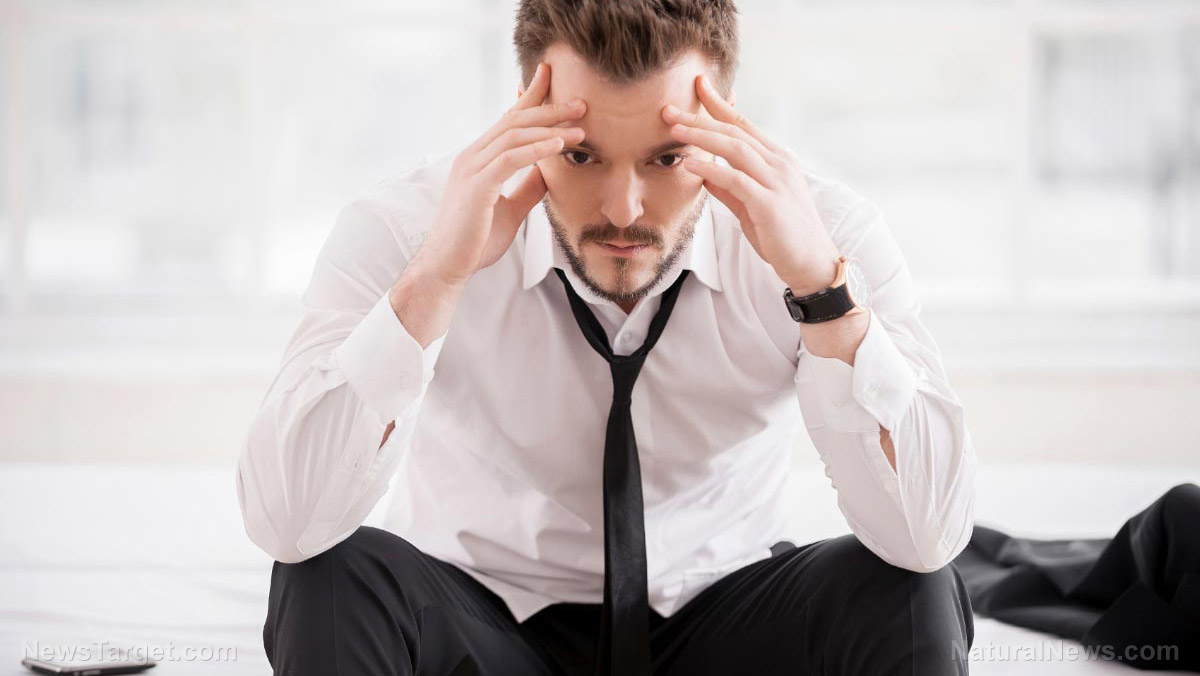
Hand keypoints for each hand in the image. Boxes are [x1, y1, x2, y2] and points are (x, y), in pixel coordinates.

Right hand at [414, 61, 586, 286]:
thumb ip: (527, 187)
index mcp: (478, 159)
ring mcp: (471, 168)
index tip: (553, 79)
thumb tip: (549, 171)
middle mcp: (472, 156)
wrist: (447, 268)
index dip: (530, 98)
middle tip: (581, 102)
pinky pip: (510, 158)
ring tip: (580, 126)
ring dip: (550, 127)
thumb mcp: (510, 209)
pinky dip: (537, 149)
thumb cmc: (474, 242)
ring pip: (514, 134)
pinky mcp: (476, 185)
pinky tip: (559, 145)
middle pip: (514, 120)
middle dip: (548, 107)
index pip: (508, 120)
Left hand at [662, 75, 840, 294]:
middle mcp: (779, 164)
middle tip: (669, 109)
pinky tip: (690, 164)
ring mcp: (776, 181)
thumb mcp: (750, 207)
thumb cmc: (782, 236)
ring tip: (674, 130)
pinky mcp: (770, 203)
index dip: (718, 105)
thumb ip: (729, 188)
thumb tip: (703, 174)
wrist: (811, 265)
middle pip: (735, 131)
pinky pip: (736, 179)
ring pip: (735, 148)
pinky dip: (711, 169)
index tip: (696, 87)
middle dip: (700, 117)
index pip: (743, 124)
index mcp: (777, 160)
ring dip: (702, 136)